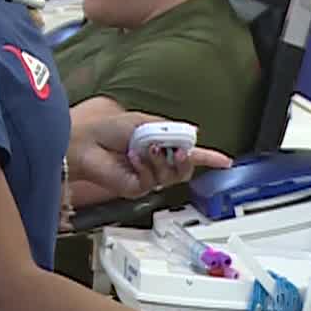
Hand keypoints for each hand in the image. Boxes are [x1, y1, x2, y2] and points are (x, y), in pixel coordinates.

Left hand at [68, 112, 230, 200]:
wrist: (85, 143)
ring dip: (163, 160)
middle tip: (178, 149)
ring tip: (148, 148)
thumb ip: (169, 130)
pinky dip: (146, 166)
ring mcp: (146, 177)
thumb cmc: (107, 129)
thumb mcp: (144, 122)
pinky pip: (152, 181)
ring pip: (172, 177)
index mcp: (160, 145)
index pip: (189, 154)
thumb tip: (190, 133)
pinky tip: (134, 157)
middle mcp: (155, 163)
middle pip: (184, 169)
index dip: (209, 158)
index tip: (225, 161)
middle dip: (186, 158)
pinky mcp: (136, 188)